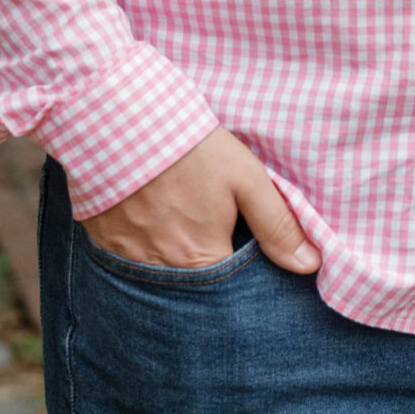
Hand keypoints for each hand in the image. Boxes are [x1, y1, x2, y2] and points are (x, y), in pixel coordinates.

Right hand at [81, 127, 320, 273]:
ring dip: (175, 264)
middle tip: (210, 238)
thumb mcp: (245, 178)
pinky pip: (129, 265)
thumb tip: (310, 265)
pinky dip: (144, 253)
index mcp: (201, 259)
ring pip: (161, 278)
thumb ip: (277, 224)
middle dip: (206, 274)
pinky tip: (152, 227)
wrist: (120, 121)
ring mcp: (128, 261)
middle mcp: (163, 272)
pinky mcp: (104, 245)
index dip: (242, 276)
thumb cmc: (189, 148)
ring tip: (181, 232)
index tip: (244, 256)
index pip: (232, 291)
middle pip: (194, 290)